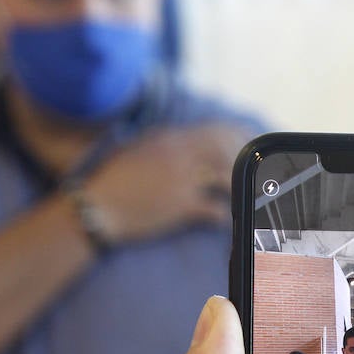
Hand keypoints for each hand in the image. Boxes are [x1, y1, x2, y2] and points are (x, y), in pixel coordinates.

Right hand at [81, 123, 248, 243]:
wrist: (95, 206)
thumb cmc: (113, 180)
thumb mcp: (140, 149)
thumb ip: (167, 143)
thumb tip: (190, 144)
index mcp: (171, 137)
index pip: (217, 130)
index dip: (239, 138)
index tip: (251, 148)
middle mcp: (180, 154)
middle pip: (228, 150)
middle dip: (246, 163)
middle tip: (257, 175)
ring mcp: (182, 179)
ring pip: (227, 178)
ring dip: (240, 190)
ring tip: (247, 199)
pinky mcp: (181, 206)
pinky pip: (216, 210)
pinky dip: (226, 216)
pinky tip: (228, 222)